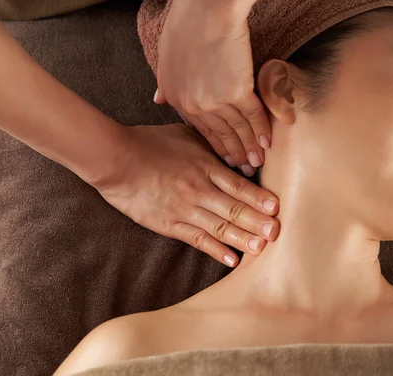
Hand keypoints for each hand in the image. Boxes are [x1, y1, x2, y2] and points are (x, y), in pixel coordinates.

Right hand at [93, 124, 279, 266]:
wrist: (115, 160)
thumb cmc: (147, 143)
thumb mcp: (183, 134)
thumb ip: (207, 143)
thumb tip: (227, 148)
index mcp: (204, 166)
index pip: (238, 186)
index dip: (259, 198)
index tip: (276, 208)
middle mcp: (199, 189)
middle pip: (234, 209)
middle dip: (258, 222)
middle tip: (277, 233)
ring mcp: (184, 209)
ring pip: (220, 227)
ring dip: (242, 239)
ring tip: (262, 248)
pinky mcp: (168, 224)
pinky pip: (196, 239)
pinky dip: (215, 250)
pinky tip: (231, 259)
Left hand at [154, 0, 272, 175]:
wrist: (205, 13)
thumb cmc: (184, 27)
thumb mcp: (165, 59)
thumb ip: (165, 83)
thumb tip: (158, 99)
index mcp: (177, 98)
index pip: (199, 127)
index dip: (214, 143)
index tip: (224, 156)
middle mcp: (194, 105)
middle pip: (218, 133)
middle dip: (232, 153)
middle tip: (244, 168)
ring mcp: (215, 101)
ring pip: (236, 129)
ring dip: (249, 147)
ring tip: (258, 161)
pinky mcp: (236, 91)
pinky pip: (252, 115)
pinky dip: (261, 129)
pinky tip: (268, 141)